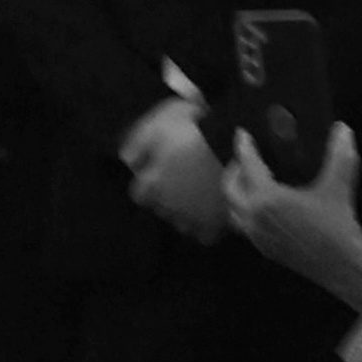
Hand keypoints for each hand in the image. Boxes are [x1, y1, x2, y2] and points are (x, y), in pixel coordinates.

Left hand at [120, 96, 225, 244]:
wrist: (233, 143)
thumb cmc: (194, 131)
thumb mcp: (158, 126)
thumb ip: (137, 144)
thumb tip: (127, 160)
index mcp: (152, 184)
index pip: (140, 193)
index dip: (150, 183)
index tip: (161, 173)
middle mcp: (166, 205)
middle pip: (160, 207)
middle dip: (168, 197)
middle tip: (184, 181)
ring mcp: (190, 217)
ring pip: (180, 222)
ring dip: (186, 212)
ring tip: (199, 196)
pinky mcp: (213, 224)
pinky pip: (204, 235)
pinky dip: (207, 226)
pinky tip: (213, 212)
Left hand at [223, 121, 361, 309]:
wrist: (341, 269)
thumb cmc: (338, 227)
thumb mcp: (339, 187)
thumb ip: (339, 155)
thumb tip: (342, 129)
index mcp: (266, 200)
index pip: (248, 167)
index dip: (244, 148)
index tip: (241, 134)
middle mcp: (253, 218)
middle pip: (230, 190)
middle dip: (234, 171)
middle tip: (245, 158)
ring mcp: (255, 236)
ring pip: (233, 210)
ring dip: (236, 192)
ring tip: (250, 179)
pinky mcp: (262, 248)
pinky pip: (243, 224)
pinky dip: (244, 209)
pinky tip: (262, 204)